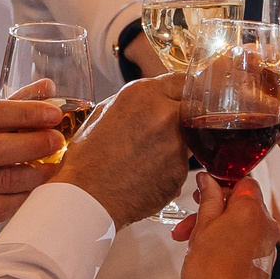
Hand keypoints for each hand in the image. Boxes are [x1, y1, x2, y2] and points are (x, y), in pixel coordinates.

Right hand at [59, 74, 189, 227]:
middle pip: (193, 107)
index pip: (182, 81)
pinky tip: (147, 175)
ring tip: (147, 156)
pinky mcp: (181, 171)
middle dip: (183, 116)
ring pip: (190, 137)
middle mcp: (165, 115)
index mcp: (144, 95)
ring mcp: (177, 144)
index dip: (182, 91)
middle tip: (164, 130)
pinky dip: (170, 168)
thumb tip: (149, 100)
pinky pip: (182, 164)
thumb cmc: (87, 159)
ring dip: (177, 142)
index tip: (180, 98)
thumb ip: (134, 102)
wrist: (87, 198)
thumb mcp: (103, 114)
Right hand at [176, 172, 277, 278]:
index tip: (202, 194)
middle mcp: (266, 223)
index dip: (220, 185)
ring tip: (190, 243)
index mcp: (252, 209)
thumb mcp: (202, 228)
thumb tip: (208, 181)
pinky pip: (246, 240)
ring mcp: (267, 243)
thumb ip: (208, 200)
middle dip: (212, 211)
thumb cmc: (212, 273)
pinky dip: (228, 241)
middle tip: (188, 224)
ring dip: (216, 227)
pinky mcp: (264, 260)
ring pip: (241, 223)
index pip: (242, 181)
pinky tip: (207, 254)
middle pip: (240, 203)